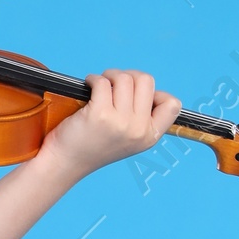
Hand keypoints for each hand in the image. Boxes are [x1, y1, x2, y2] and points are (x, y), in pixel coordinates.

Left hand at [41, 70, 180, 178]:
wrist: (65, 163)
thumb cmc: (93, 145)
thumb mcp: (127, 137)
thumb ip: (141, 116)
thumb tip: (144, 83)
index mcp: (150, 136)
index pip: (173, 104)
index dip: (156, 93)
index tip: (136, 98)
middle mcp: (139, 130)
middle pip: (146, 80)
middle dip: (127, 76)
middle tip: (112, 86)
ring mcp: (121, 123)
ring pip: (124, 78)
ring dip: (109, 76)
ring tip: (98, 86)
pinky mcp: (100, 115)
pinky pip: (102, 82)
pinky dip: (93, 79)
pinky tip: (88, 86)